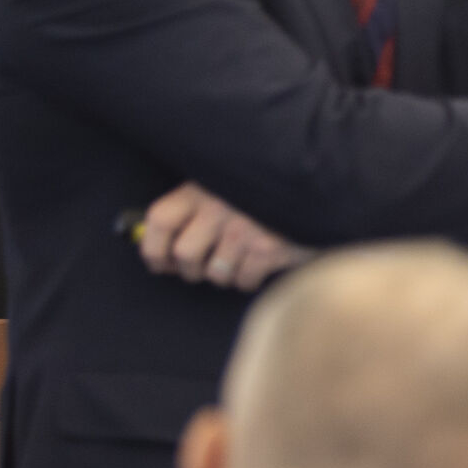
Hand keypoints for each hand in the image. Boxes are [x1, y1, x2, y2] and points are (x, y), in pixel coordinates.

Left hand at [137, 182, 309, 290]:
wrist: (315, 192)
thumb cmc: (260, 194)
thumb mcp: (222, 187)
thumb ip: (193, 208)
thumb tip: (163, 248)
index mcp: (201, 189)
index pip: (159, 220)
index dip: (153, 248)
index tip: (160, 263)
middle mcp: (219, 208)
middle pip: (184, 255)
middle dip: (190, 271)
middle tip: (201, 269)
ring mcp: (245, 230)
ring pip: (215, 273)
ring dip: (222, 276)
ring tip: (234, 265)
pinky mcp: (269, 248)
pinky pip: (243, 280)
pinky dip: (247, 280)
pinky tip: (256, 267)